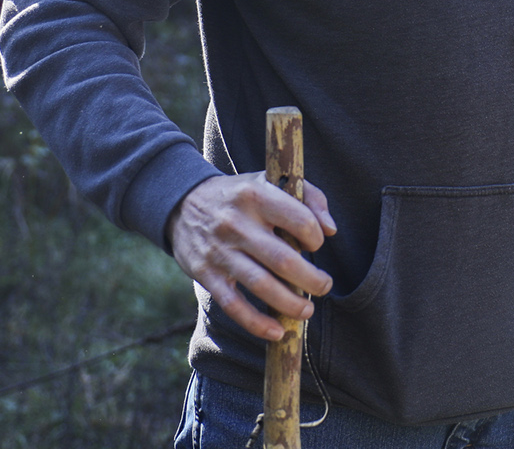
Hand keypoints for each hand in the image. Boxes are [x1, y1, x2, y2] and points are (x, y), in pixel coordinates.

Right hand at [168, 173, 338, 341]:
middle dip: (312, 279)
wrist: (183, 203)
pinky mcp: (205, 274)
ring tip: (307, 310)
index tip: (315, 244)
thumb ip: (308, 196)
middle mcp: (237, 223)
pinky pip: (233, 304)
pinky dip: (256, 323)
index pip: (299, 221)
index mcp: (256, 195)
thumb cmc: (240, 196)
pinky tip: (277, 332)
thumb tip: (330, 229)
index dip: (316, 237)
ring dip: (289, 304)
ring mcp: (220, 251)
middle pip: (283, 259)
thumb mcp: (270, 181)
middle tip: (324, 286)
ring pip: (260, 285)